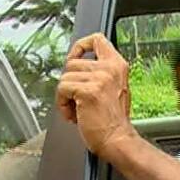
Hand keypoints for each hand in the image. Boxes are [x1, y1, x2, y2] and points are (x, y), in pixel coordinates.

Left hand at [57, 33, 135, 157]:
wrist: (117, 140)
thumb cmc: (113, 121)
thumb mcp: (114, 88)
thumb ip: (99, 73)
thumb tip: (76, 67)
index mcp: (117, 65)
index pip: (96, 39)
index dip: (80, 46)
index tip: (75, 58)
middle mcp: (110, 68)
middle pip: (72, 63)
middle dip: (70, 82)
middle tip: (78, 101)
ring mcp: (99, 78)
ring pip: (65, 77)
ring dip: (66, 97)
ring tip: (78, 110)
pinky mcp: (87, 91)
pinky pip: (62, 90)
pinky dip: (62, 105)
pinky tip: (74, 115)